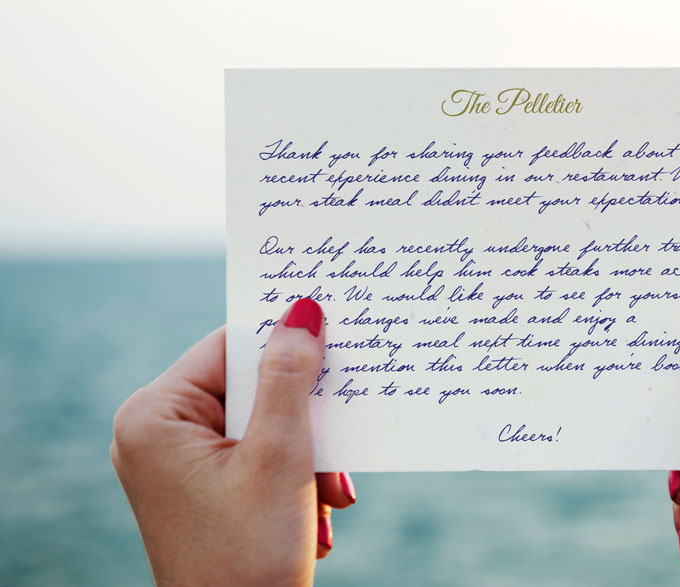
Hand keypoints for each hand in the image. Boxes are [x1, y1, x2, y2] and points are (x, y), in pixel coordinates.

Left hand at [111, 298, 354, 585]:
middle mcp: (157, 433)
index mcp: (154, 416)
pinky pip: (256, 454)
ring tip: (327, 496)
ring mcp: (177, 463)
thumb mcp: (280, 456)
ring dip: (306, 457)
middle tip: (335, 450)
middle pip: (249, 387)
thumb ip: (290, 377)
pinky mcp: (200, 488)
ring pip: (262, 423)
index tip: (334, 349)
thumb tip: (303, 310)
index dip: (283, 346)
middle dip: (302, 423)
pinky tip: (314, 513)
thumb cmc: (247, 558)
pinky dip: (292, 477)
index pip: (229, 345)